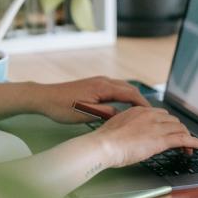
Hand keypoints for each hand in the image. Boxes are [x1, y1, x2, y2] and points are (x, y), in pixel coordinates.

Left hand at [30, 76, 151, 123]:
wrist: (45, 97)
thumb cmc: (62, 107)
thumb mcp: (86, 114)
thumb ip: (106, 113)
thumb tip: (122, 116)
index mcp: (103, 87)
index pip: (131, 94)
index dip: (144, 104)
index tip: (152, 114)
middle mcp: (103, 81)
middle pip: (130, 88)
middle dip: (141, 101)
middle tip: (150, 114)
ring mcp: (98, 81)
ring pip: (123, 87)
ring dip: (133, 98)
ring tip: (140, 111)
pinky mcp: (94, 84)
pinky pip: (115, 88)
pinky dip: (124, 96)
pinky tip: (124, 106)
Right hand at [91, 106, 197, 167]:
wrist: (103, 146)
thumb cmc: (105, 141)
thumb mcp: (117, 127)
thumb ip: (129, 127)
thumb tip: (132, 134)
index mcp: (139, 111)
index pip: (161, 115)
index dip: (169, 125)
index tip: (171, 131)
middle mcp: (150, 115)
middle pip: (173, 121)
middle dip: (179, 131)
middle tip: (181, 142)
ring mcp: (156, 127)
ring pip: (180, 129)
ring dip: (188, 138)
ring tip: (189, 148)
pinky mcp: (161, 139)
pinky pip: (184, 139)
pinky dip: (195, 142)